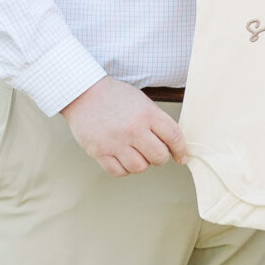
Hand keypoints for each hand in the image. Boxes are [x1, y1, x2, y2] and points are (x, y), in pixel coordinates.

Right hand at [62, 78, 187, 176]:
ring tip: (134, 151)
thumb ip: (157, 122)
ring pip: (140, 167)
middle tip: (153, 151)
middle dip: (160, 157)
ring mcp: (115, 142)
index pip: (174, 137)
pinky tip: (121, 157)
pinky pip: (119, 172)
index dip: (181, 150)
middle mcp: (132, 129)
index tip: (181, 157)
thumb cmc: (114, 97)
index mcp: (146, 113)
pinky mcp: (99, 152)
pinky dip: (123, 168)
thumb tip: (173, 145)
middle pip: (159, 157)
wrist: (83, 93)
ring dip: (141, 162)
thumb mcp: (142, 101)